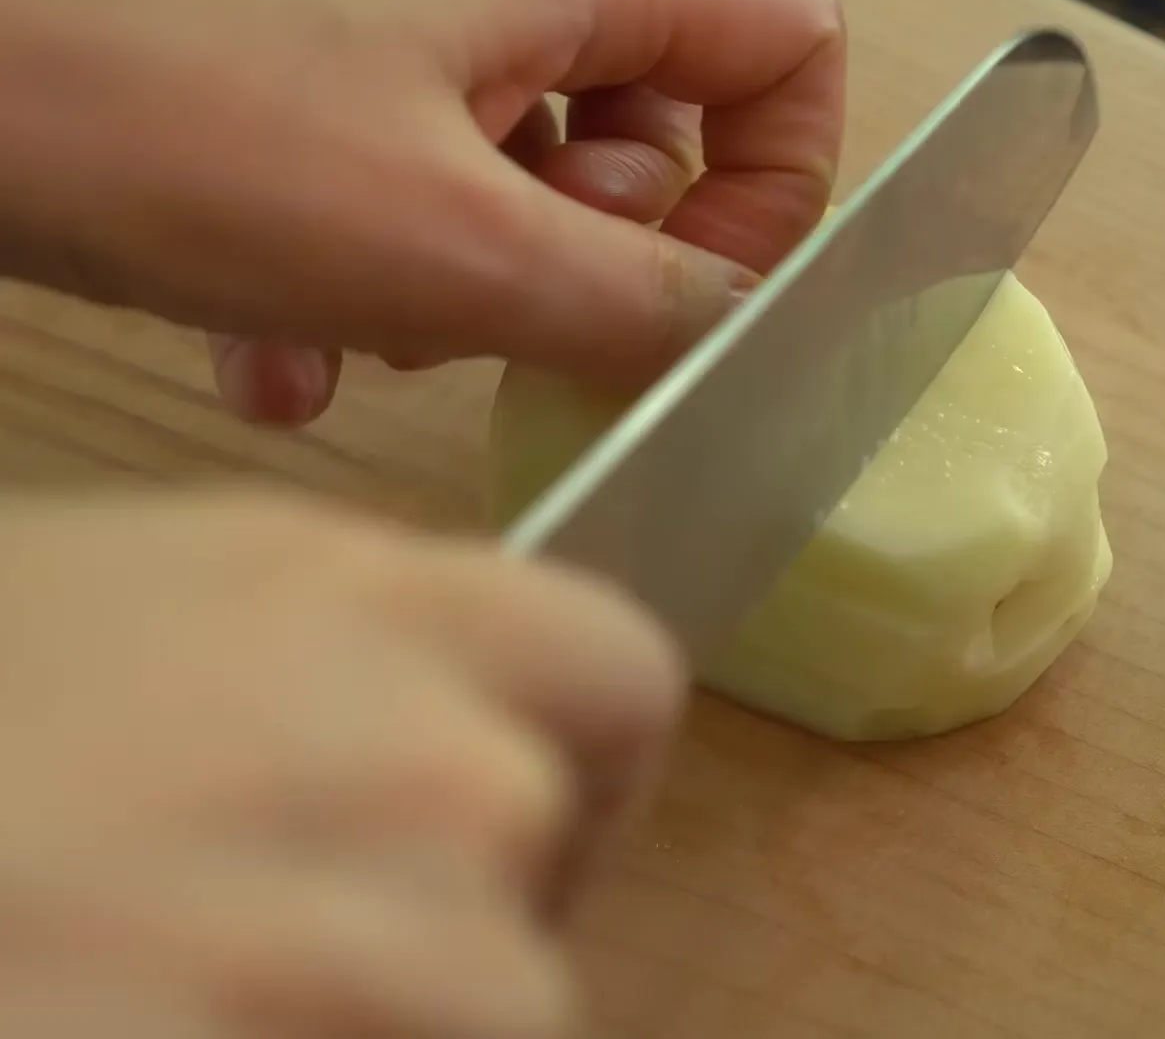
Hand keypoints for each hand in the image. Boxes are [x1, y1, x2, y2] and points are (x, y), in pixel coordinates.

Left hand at [0, 0, 844, 425]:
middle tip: (513, 298)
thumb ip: (641, 302)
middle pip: (656, 126)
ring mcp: (398, 31)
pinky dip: (362, 286)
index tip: (693, 289)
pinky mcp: (309, 86)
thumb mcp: (454, 250)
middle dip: (595, 255)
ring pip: (524, 176)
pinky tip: (273, 362)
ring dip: (471, 291)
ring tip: (370, 329)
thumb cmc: (168, 120)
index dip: (774, 183)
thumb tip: (742, 330)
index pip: (783, 43)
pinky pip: (400, 191)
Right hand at [0, 489, 685, 1036]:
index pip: (615, 673)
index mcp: (355, 597)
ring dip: (385, 1014)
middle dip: (461, 910)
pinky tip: (170, 1014)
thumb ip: (314, 653)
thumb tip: (431, 720)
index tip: (507, 818)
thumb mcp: (119, 611)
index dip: (575, 757)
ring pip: (501, 1009)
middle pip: (545, 859)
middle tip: (301, 936)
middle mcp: (410, 751)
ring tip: (198, 980)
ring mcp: (370, 936)